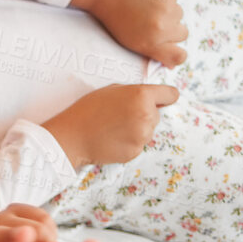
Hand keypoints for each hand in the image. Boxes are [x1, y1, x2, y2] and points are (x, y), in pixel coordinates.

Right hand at [42, 83, 178, 167]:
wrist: (71, 137)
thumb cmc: (87, 110)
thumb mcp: (112, 90)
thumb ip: (136, 92)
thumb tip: (153, 99)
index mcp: (142, 95)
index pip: (171, 95)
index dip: (164, 98)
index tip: (159, 101)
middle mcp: (146, 115)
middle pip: (157, 115)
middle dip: (143, 115)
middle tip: (120, 117)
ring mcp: (142, 135)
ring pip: (148, 131)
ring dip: (136, 130)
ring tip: (114, 129)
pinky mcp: (135, 151)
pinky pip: (138, 145)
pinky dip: (128, 143)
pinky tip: (112, 140)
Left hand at [72, 0, 187, 67]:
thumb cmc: (114, 19)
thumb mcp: (129, 42)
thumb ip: (152, 50)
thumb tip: (171, 61)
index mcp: (150, 43)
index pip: (179, 56)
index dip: (177, 55)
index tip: (172, 50)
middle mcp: (162, 28)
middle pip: (182, 34)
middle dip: (172, 32)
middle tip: (155, 25)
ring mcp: (167, 9)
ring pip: (179, 16)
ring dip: (169, 15)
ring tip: (147, 10)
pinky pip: (174, 0)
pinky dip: (164, 0)